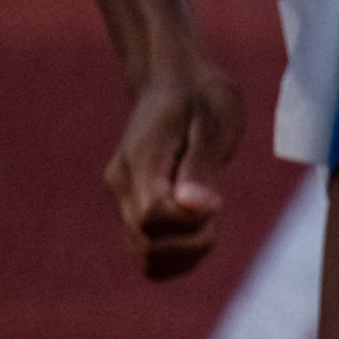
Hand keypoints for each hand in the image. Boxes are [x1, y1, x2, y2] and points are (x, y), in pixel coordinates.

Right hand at [105, 40, 247, 277]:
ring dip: (183, 254)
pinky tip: (199, 230)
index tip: (216, 201)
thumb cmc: (202, 97)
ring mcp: (123, 199)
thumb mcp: (214, 121)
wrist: (174, 82)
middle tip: (215, 211)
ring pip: (144, 257)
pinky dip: (176, 254)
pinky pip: (147, 251)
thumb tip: (196, 209)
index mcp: (141, 163)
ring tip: (208, 222)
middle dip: (190, 243)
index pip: (153, 218)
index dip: (189, 223)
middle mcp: (122, 186)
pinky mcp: (133, 208)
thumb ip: (202, 167)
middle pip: (145, 245)